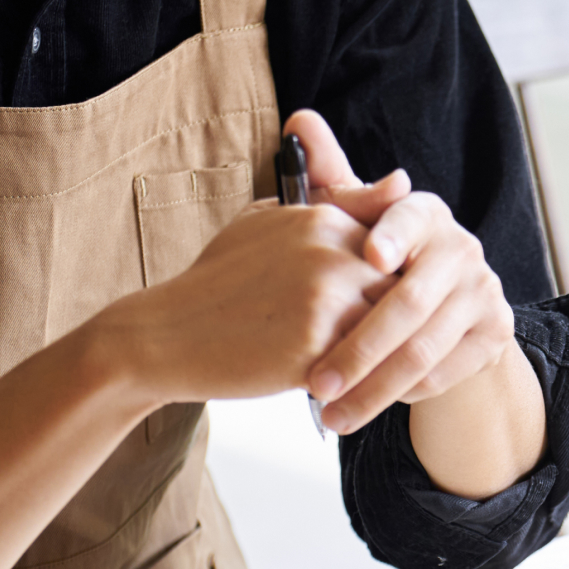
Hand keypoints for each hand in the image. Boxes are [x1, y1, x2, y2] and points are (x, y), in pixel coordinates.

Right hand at [94, 199, 386, 404]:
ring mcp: (326, 298)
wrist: (165, 334)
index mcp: (325, 219)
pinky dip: (363, 379)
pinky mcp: (317, 345)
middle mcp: (332, 251)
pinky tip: (343, 386)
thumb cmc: (222, 280)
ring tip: (360, 368)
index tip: (373, 306)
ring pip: (390, 331)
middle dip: (394, 322)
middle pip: (402, 292)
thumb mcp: (272, 223)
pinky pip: (368, 366)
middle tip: (379, 346)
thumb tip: (402, 181)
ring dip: (384, 353)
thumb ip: (340, 204)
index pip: (396, 250)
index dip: (388, 285)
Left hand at [283, 110, 518, 434]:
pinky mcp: (495, 334)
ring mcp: (485, 293)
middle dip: (360, 350)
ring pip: (426, 350)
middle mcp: (463, 249)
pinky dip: (405, 393)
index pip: (412, 217)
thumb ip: (328, 175)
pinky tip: (369, 406)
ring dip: (376, 388)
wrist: (445, 307)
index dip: (393, 233)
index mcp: (427, 214)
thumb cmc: (380, 258)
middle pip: (411, 304)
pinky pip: (445, 372)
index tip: (368, 254)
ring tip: (332, 414)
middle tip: (317, 384)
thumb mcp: (353, 220)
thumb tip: (300, 117)